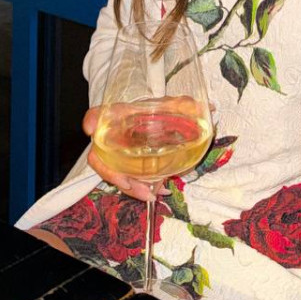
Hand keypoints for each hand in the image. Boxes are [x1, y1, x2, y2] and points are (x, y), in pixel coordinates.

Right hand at [83, 96, 216, 200]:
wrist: (149, 123)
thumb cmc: (154, 113)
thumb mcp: (169, 107)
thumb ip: (185, 106)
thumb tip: (209, 108)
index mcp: (118, 117)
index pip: (97, 116)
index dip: (92, 121)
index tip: (91, 128)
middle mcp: (110, 138)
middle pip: (99, 157)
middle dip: (117, 175)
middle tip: (142, 187)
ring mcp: (114, 155)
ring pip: (111, 173)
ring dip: (131, 186)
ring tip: (154, 193)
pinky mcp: (122, 168)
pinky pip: (123, 180)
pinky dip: (139, 188)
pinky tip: (157, 192)